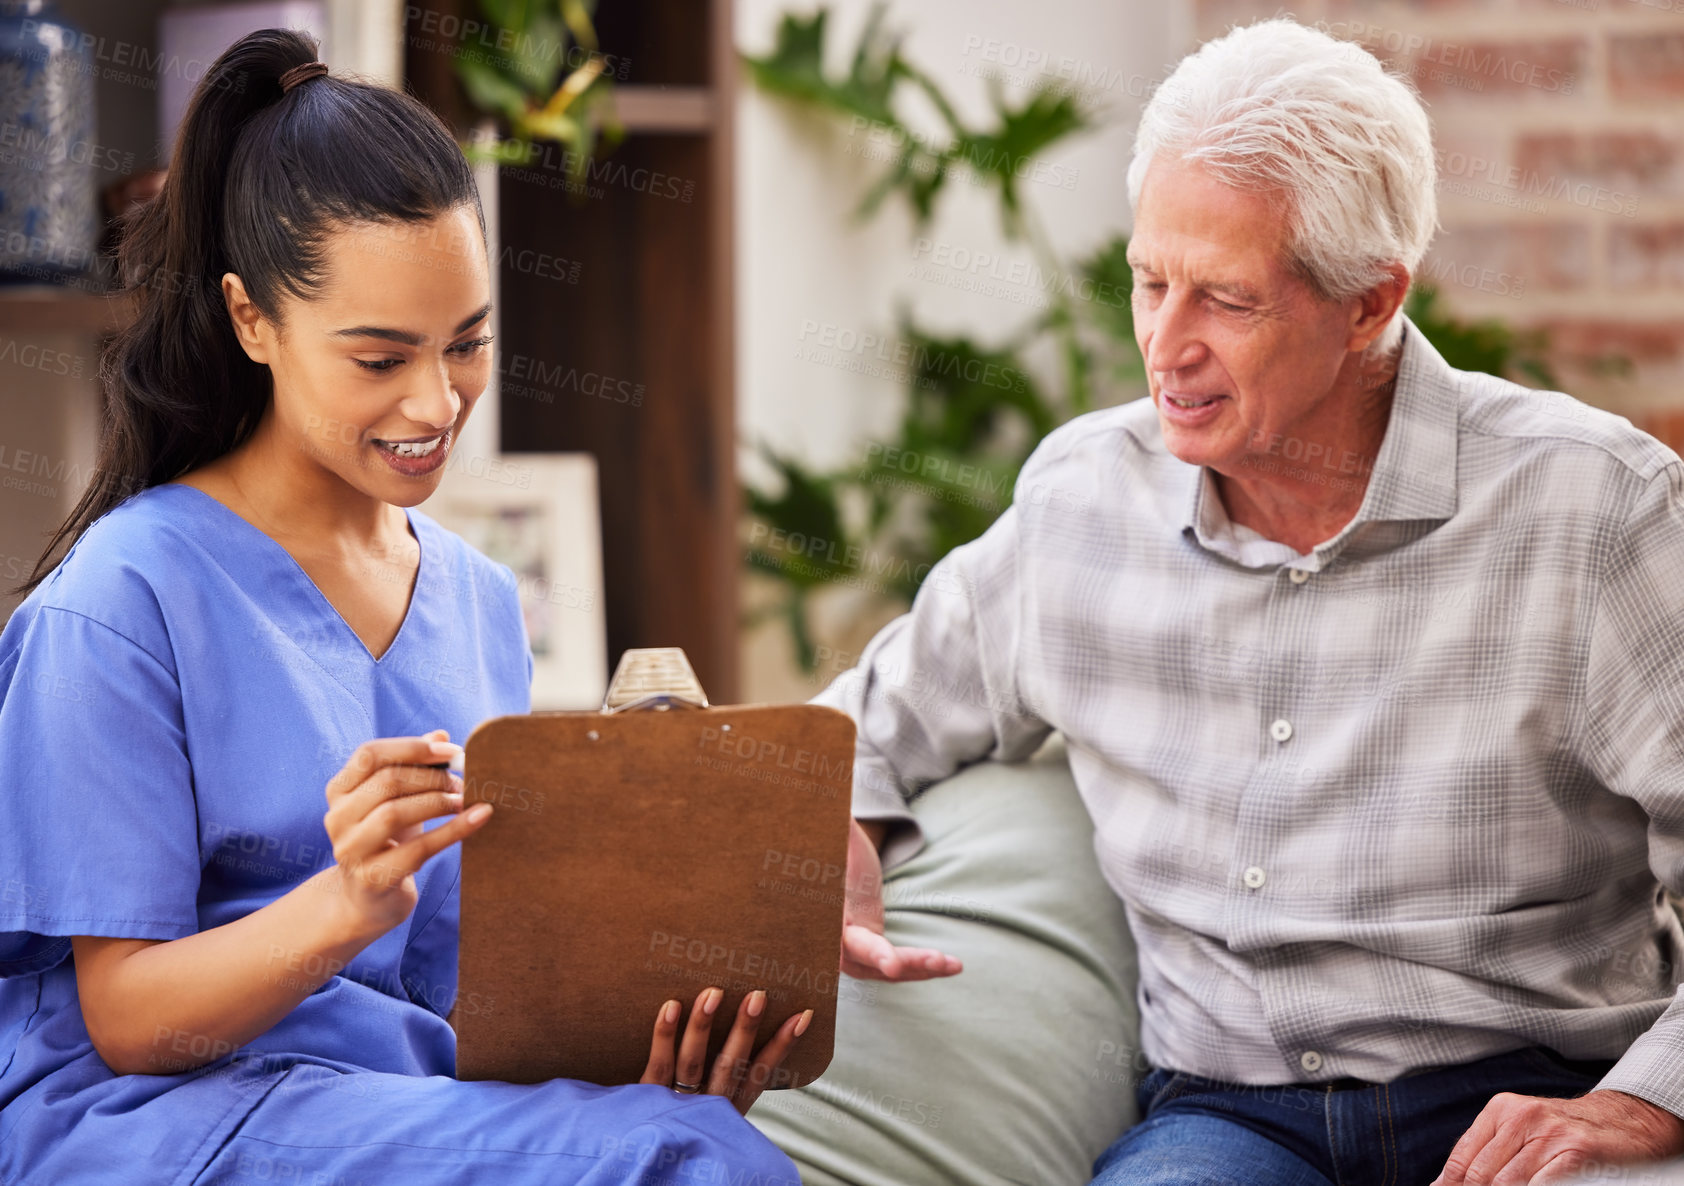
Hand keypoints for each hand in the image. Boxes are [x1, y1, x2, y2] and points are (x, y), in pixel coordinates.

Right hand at [322, 729, 489, 935]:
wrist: (369, 900)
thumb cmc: (389, 840)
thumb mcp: (398, 800)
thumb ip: (413, 767)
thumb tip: (442, 736)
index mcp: (339, 790)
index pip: (369, 754)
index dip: (413, 747)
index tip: (451, 751)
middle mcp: (337, 818)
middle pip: (387, 782)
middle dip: (433, 778)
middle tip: (463, 783)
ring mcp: (350, 850)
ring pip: (395, 813)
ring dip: (439, 802)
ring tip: (465, 800)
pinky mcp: (372, 878)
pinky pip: (418, 849)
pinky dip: (454, 830)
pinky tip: (480, 817)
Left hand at [639, 987, 810, 1114]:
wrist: (652, 1172)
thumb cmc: (682, 1131)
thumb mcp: (714, 1116)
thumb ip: (726, 1082)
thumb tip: (743, 1028)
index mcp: (730, 1110)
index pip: (761, 1073)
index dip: (782, 1045)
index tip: (802, 1016)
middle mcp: (710, 1108)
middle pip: (731, 1064)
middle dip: (746, 1029)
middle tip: (758, 996)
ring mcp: (679, 1104)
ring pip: (694, 1061)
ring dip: (705, 1025)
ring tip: (714, 993)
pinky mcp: (649, 1101)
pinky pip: (658, 1065)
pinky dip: (665, 1036)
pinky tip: (672, 1006)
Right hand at [840, 817, 961, 980]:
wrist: (835, 876)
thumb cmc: (838, 853)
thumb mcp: (841, 838)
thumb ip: (841, 824)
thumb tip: (842, 792)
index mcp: (830, 918)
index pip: (847, 941)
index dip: (871, 953)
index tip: (892, 964)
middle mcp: (840, 942)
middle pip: (868, 963)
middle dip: (899, 965)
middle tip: (933, 961)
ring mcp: (856, 955)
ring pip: (888, 971)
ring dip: (920, 968)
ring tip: (953, 963)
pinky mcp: (874, 958)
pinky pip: (899, 970)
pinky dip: (924, 969)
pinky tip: (953, 966)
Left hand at [1432, 1088, 1683, 1183]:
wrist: (1626, 1123)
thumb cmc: (1567, 1135)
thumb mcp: (1521, 1133)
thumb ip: (1484, 1156)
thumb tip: (1443, 1184)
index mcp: (1501, 1110)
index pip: (1462, 1160)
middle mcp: (1522, 1117)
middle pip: (1481, 1175)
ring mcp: (1551, 1134)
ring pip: (1507, 1184)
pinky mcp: (1577, 1152)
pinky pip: (1541, 1185)